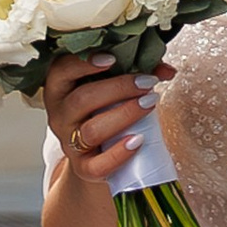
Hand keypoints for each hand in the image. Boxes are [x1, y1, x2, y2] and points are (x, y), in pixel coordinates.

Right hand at [45, 51, 152, 189]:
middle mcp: (59, 116)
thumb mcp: (112, 87)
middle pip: (81, 99)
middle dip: (118, 88)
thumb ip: (135, 72)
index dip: (83, 63)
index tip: (112, 58)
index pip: (61, 71)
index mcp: (60, 89)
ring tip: (150, 103)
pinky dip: (120, 153)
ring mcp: (69, 144)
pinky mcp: (84, 168)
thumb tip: (166, 71)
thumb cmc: (104, 109)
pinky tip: (139, 140)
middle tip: (147, 82)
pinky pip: (98, 165)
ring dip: (124, 115)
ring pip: (91, 130)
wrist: (98, 152)